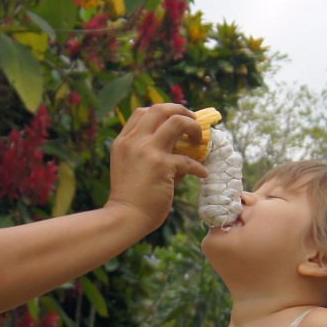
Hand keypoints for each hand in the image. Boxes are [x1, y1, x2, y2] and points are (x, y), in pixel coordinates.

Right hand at [105, 104, 205, 232]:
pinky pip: (188, 159)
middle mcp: (134, 141)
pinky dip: (199, 167)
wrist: (125, 217)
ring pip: (177, 121)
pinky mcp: (161, 165)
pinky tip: (202, 174)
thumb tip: (184, 149)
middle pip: (160, 109)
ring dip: (193, 127)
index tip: (177, 121)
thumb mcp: (132, 168)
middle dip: (182, 111)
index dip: (164, 112)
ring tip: (200, 141)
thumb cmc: (130, 198)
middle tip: (194, 123)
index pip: (143, 112)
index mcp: (124, 141)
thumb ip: (153, 154)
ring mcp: (147, 150)